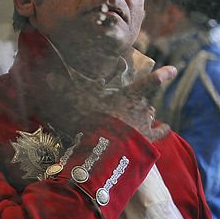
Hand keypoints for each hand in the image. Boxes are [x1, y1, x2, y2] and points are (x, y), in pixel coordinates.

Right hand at [41, 65, 176, 142]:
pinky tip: (167, 128)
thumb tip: (44, 76)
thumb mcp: (76, 102)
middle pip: (145, 101)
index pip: (151, 82)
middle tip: (128, 105)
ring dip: (147, 114)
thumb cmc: (92, 120)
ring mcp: (146, 124)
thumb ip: (61, 88)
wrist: (105, 148)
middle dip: (140, 101)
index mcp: (129, 95)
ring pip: (151, 114)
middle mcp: (142, 107)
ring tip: (141, 116)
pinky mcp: (148, 140)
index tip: (175, 70)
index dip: (163, 75)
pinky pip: (160, 132)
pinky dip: (163, 130)